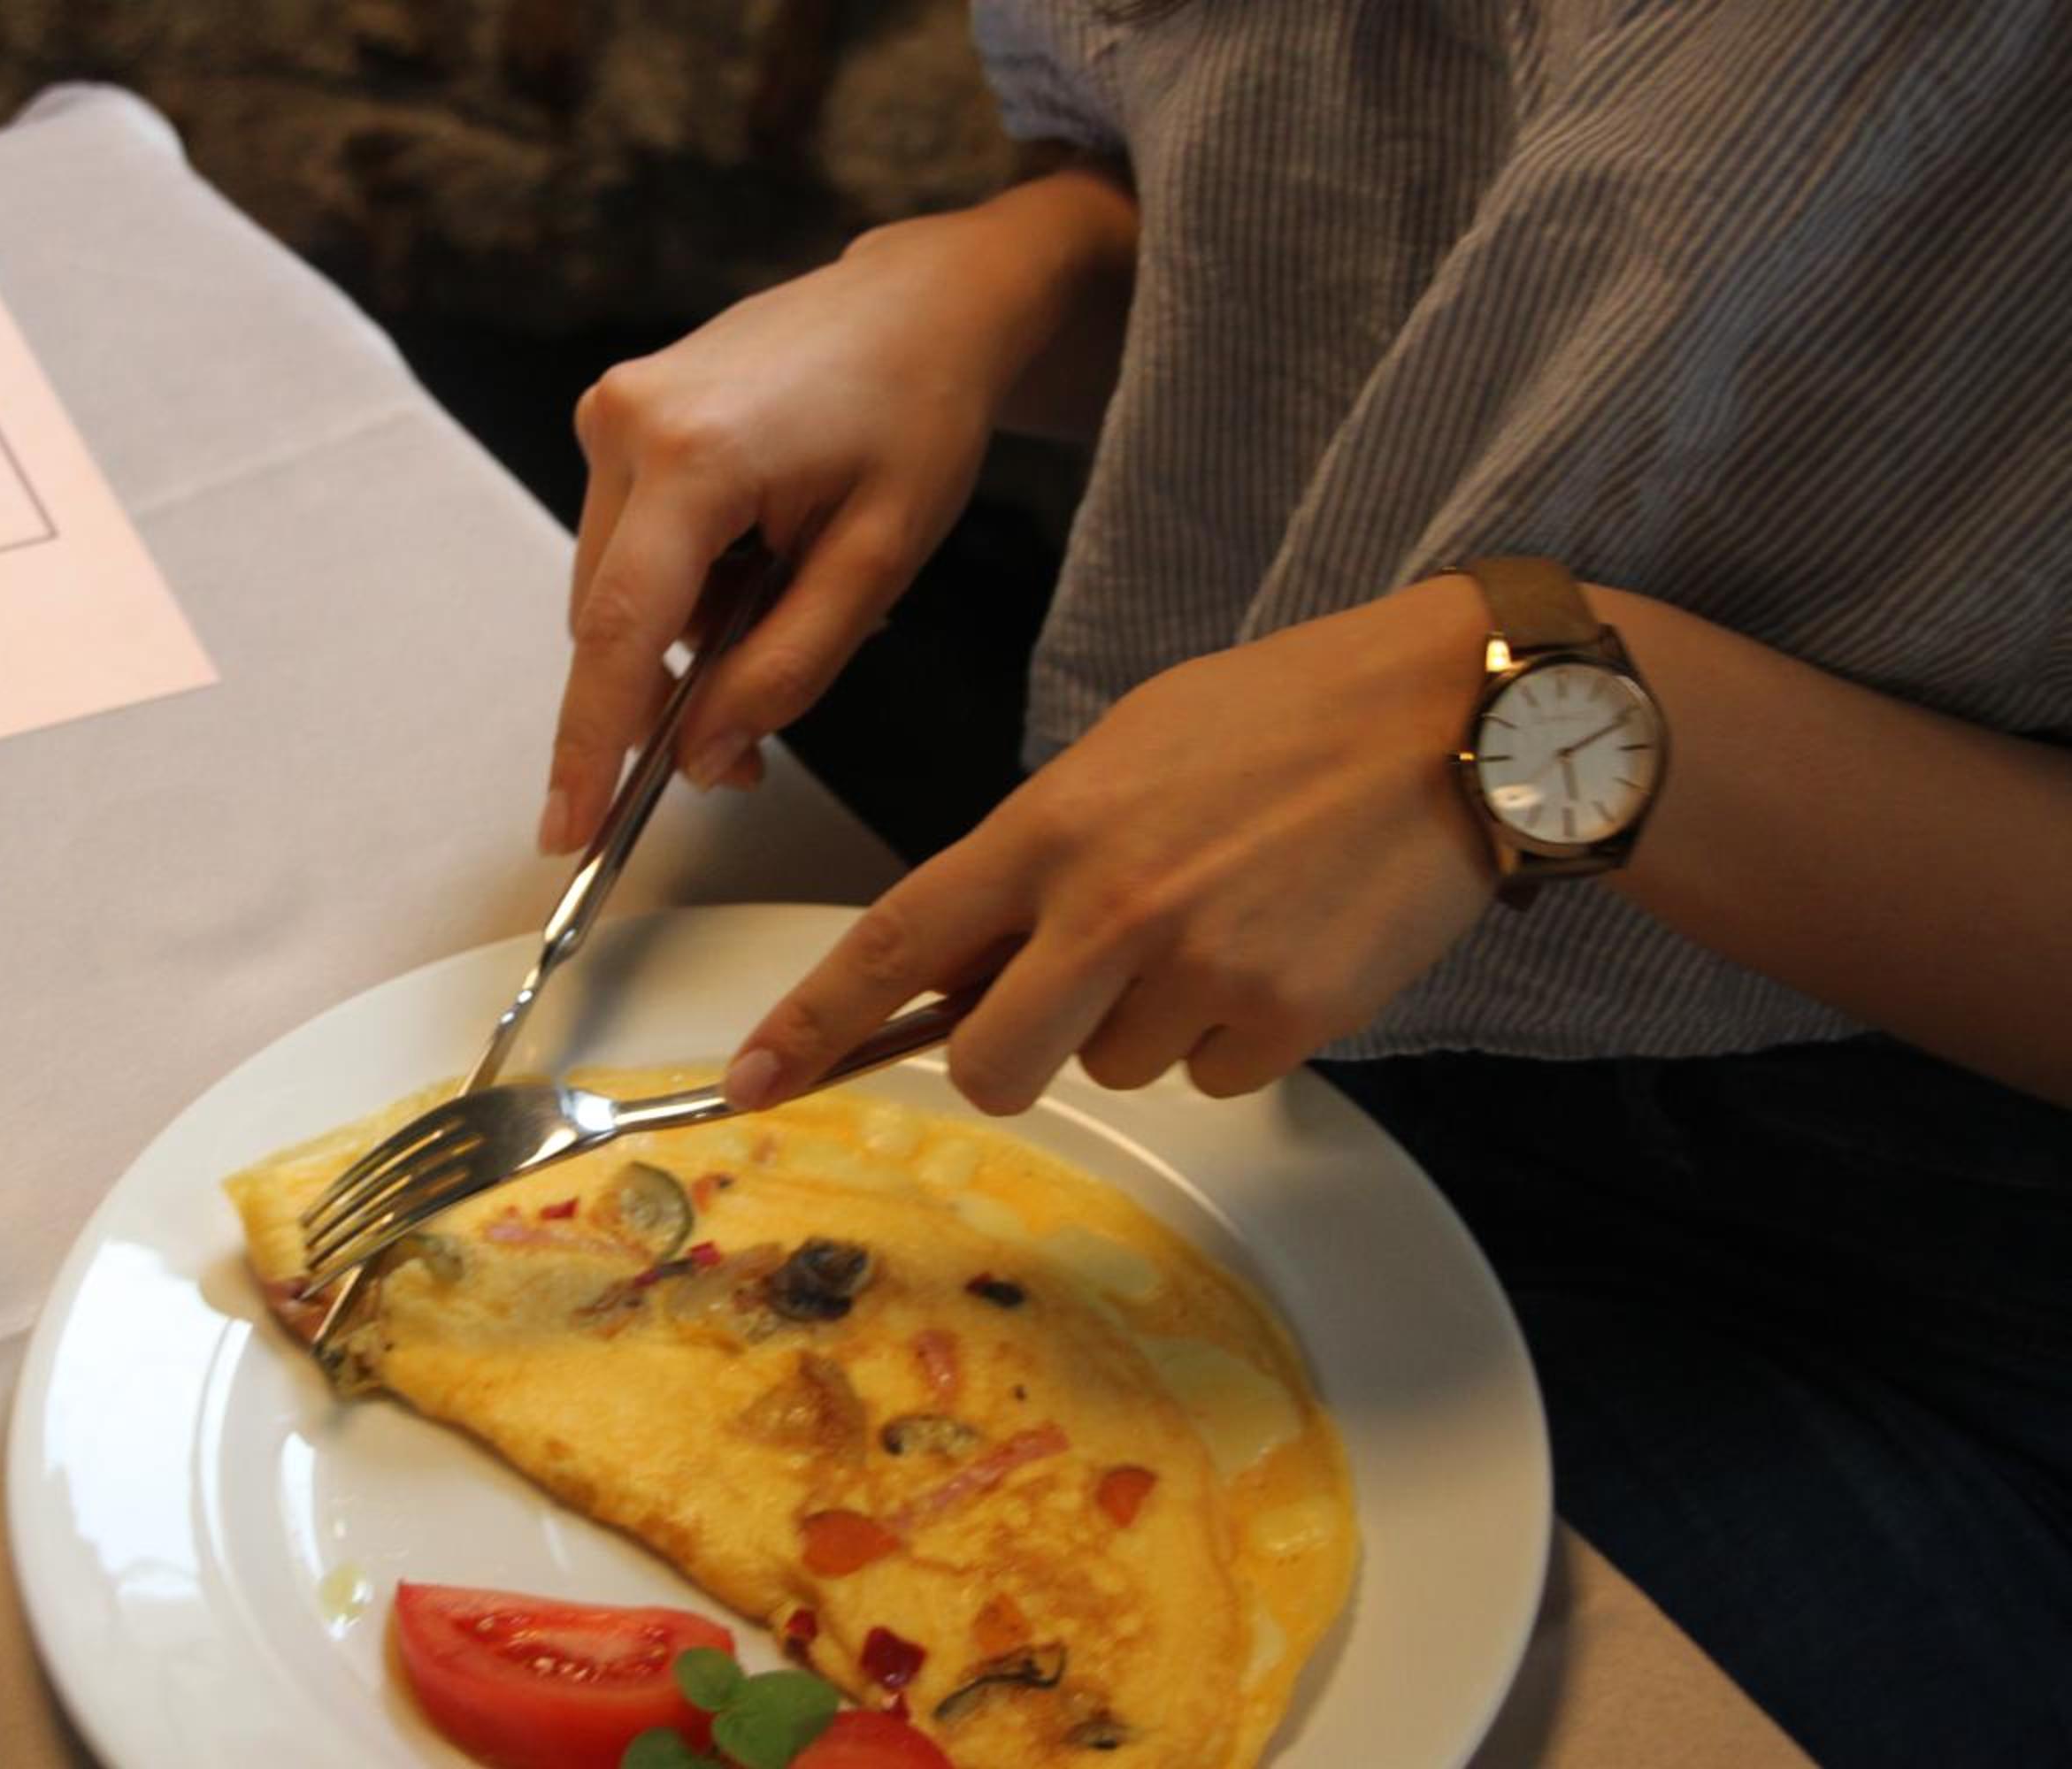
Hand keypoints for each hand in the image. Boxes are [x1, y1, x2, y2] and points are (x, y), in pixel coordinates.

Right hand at [543, 170, 1137, 854]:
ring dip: (685, 632)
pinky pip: (628, 545)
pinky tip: (757, 553)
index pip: (621, 633)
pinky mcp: (617, 414)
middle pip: (611, 623)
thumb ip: (786, 671)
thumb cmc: (918, 415)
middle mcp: (627, 423)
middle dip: (667, 696)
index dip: (590, 745)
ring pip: (617, 592)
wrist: (921, 303)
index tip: (566, 831)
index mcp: (694, 455)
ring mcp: (612, 411)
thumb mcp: (877, 564)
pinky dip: (682, 583)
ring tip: (787, 589)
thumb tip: (702, 757)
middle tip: (750, 748)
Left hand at [722, 579, 1500, 1108]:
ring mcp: (1199, 970)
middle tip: (1070, 995)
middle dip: (1012, 1052)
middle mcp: (1110, 908)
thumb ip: (1037, 852)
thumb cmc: (1284, 716)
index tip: (754, 1080)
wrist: (1452, 719)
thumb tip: (972, 952)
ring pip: (1118, 1068)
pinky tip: (1282, 943)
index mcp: (1050, 828)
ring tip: (1223, 919)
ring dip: (1147, 1022)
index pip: (895, 942)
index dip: (812, 1023)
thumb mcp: (1126, 749)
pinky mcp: (1287, 1020)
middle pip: (993, 1064)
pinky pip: (1217, 1075)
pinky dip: (1236, 1032)